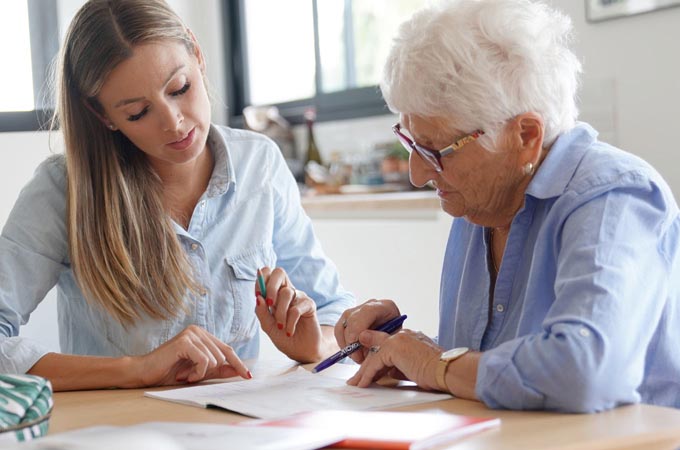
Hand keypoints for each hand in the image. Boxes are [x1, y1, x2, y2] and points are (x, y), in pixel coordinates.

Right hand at [134, 325, 250, 385]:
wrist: (145, 373)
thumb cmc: (170, 372)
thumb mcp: (199, 372)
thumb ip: (218, 369)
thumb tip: (239, 371)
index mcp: (203, 335)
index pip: (227, 350)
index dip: (238, 364)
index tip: (248, 376)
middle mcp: (198, 330)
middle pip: (223, 355)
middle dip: (210, 372)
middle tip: (190, 376)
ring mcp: (192, 334)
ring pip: (214, 359)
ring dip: (200, 374)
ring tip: (185, 375)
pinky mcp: (185, 341)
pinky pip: (204, 361)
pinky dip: (196, 373)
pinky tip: (184, 375)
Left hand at [255, 266, 328, 361]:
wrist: (300, 351)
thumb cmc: (283, 337)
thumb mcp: (268, 327)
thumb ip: (262, 313)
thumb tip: (258, 298)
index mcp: (275, 294)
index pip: (267, 274)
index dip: (261, 280)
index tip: (258, 295)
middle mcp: (287, 292)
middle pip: (279, 273)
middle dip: (271, 286)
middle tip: (269, 304)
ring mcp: (298, 297)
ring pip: (286, 293)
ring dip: (280, 313)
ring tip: (281, 327)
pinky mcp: (309, 305)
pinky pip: (296, 308)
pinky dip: (290, 322)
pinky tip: (289, 331)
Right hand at [335, 299, 400, 363]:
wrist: (394, 340)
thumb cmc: (396, 342)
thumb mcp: (393, 344)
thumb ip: (379, 342)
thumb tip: (362, 344)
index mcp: (386, 307)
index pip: (367, 311)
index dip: (358, 328)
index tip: (355, 345)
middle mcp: (371, 305)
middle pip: (352, 317)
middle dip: (351, 340)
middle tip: (358, 358)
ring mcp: (359, 310)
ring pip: (343, 323)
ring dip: (345, 343)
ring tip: (356, 357)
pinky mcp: (350, 318)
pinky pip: (339, 329)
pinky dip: (342, 342)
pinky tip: (351, 352)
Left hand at [347, 329, 442, 390]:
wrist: (447, 370)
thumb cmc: (437, 372)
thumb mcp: (413, 367)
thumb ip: (399, 365)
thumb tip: (386, 370)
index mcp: (409, 337)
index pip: (386, 347)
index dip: (376, 361)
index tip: (368, 372)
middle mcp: (402, 335)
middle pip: (377, 350)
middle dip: (366, 367)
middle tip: (357, 379)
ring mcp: (398, 339)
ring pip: (374, 355)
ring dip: (363, 372)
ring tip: (356, 384)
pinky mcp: (394, 348)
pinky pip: (375, 362)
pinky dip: (367, 374)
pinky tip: (362, 384)